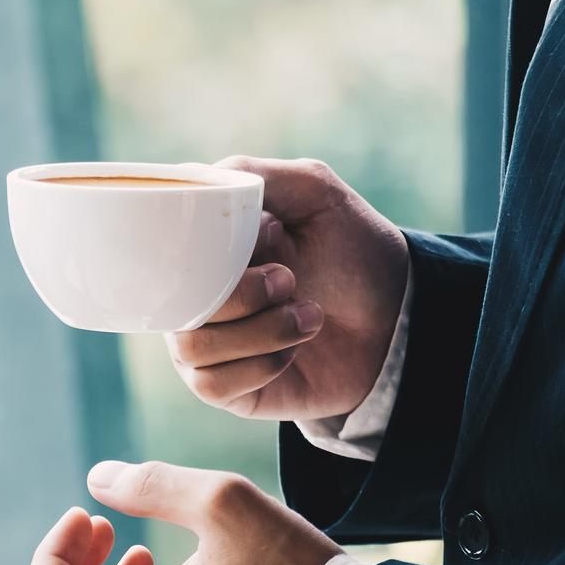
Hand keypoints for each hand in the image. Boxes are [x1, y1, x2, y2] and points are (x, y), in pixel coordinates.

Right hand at [168, 156, 408, 420]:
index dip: (208, 251)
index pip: (166, 252)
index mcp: (206, 250)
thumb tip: (195, 181)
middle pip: (177, 303)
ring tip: (309, 316)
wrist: (398, 319)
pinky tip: (292, 353)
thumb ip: (255, 175)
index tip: (269, 235)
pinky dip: (259, 367)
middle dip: (242, 294)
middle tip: (291, 280)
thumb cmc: (354, 250)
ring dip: (259, 332)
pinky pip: (211, 385)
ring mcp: (208, 344)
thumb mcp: (314, 192)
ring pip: (191, 347)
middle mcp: (197, 297)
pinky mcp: (226, 389)